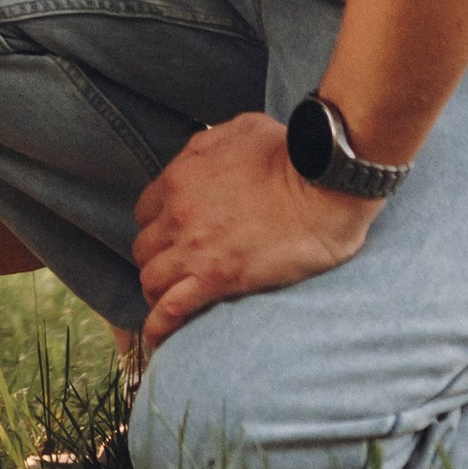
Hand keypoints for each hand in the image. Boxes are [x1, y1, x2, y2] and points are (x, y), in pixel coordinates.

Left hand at [130, 113, 378, 345]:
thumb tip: (199, 156)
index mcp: (180, 177)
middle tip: (177, 271)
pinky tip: (159, 339)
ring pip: (151, 280)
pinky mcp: (216, 279)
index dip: (158, 226)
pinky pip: (170, 310)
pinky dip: (160, 327)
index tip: (174, 238)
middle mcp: (178, 214)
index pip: (145, 211)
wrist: (322, 188)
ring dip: (158, 292)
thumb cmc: (290, 155)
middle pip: (144, 248)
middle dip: (157, 260)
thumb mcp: (241, 129)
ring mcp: (194, 249)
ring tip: (171, 303)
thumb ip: (209, 144)